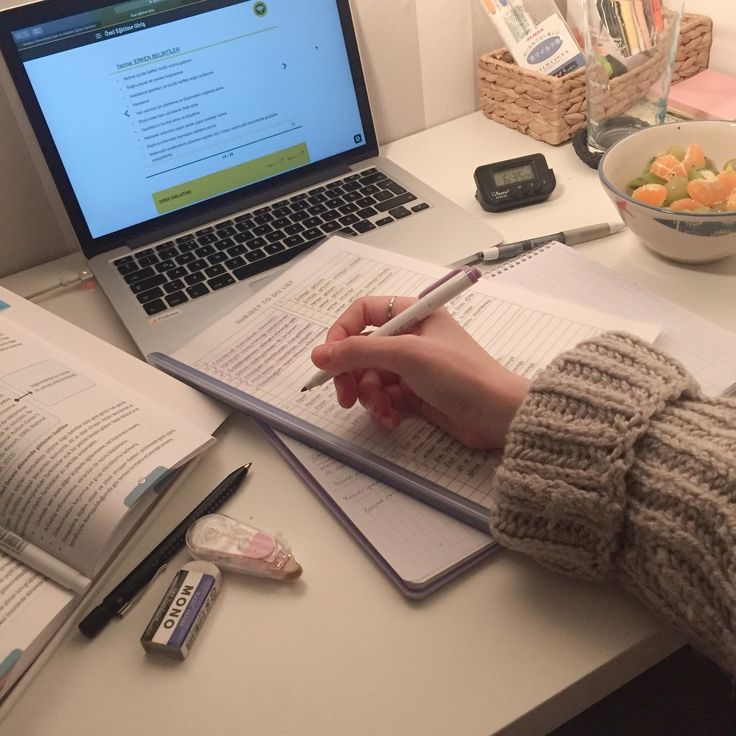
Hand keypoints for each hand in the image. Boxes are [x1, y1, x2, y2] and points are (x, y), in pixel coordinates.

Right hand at [310, 296, 529, 448]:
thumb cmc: (460, 374)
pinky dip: (383, 410)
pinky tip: (392, 420)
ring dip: (369, 396)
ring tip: (381, 410)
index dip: (341, 333)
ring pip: (371, 377)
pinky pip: (385, 398)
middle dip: (351, 374)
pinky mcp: (416, 394)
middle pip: (362, 350)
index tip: (328, 359)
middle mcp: (411, 337)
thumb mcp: (406, 355)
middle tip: (345, 397)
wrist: (497, 414)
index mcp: (413, 314)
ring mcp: (413, 367)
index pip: (363, 313)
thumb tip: (318, 355)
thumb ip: (359, 352)